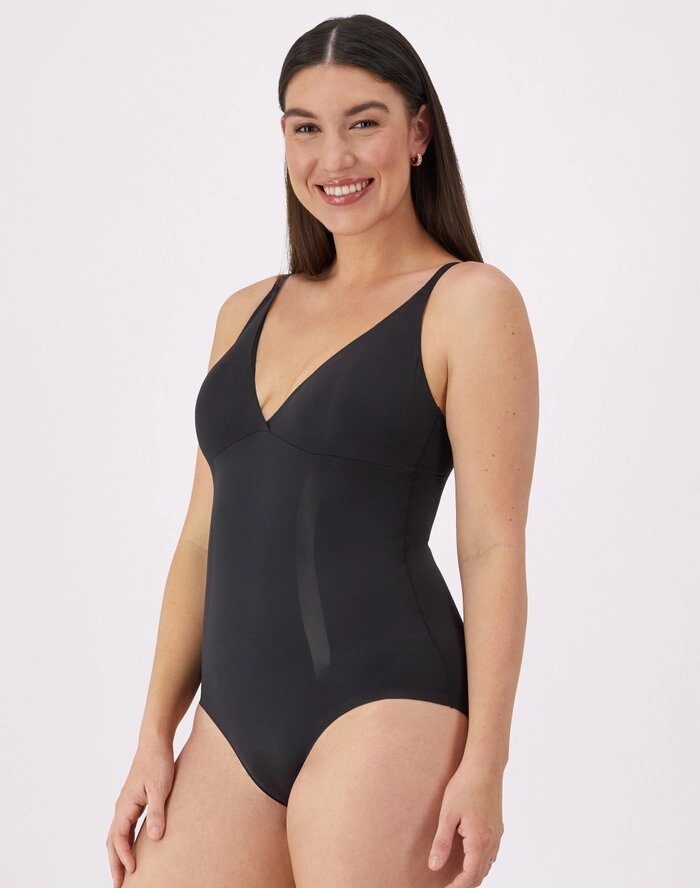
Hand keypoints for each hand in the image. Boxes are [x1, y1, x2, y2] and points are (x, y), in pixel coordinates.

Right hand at [106, 735, 174, 886]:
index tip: (132, 872)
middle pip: (112, 842)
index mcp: (125, 805)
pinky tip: (132, 850)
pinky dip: (125, 843)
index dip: (124, 857)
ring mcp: (127, 804)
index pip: (118, 838)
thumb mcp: (160, 788)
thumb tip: (155, 838)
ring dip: (118, 855)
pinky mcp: (134, 801)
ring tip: (123, 874)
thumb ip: (157, 812)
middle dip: (115, 864)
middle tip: (118, 885)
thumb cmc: (158, 762)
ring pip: (117, 836)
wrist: (155, 742)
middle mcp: (122, 807)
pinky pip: (125, 828)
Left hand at [427, 763, 503, 886]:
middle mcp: (492, 842)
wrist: (485, 766)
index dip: (457, 887)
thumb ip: (442, 842)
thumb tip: (434, 866)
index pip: (470, 877)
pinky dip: (481, 862)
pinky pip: (491, 853)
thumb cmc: (465, 786)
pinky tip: (469, 856)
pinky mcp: (498, 827)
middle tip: (448, 884)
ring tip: (456, 874)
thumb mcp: (447, 814)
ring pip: (488, 865)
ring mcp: (497, 835)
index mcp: (479, 841)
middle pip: (480, 875)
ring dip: (474, 874)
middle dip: (465, 884)